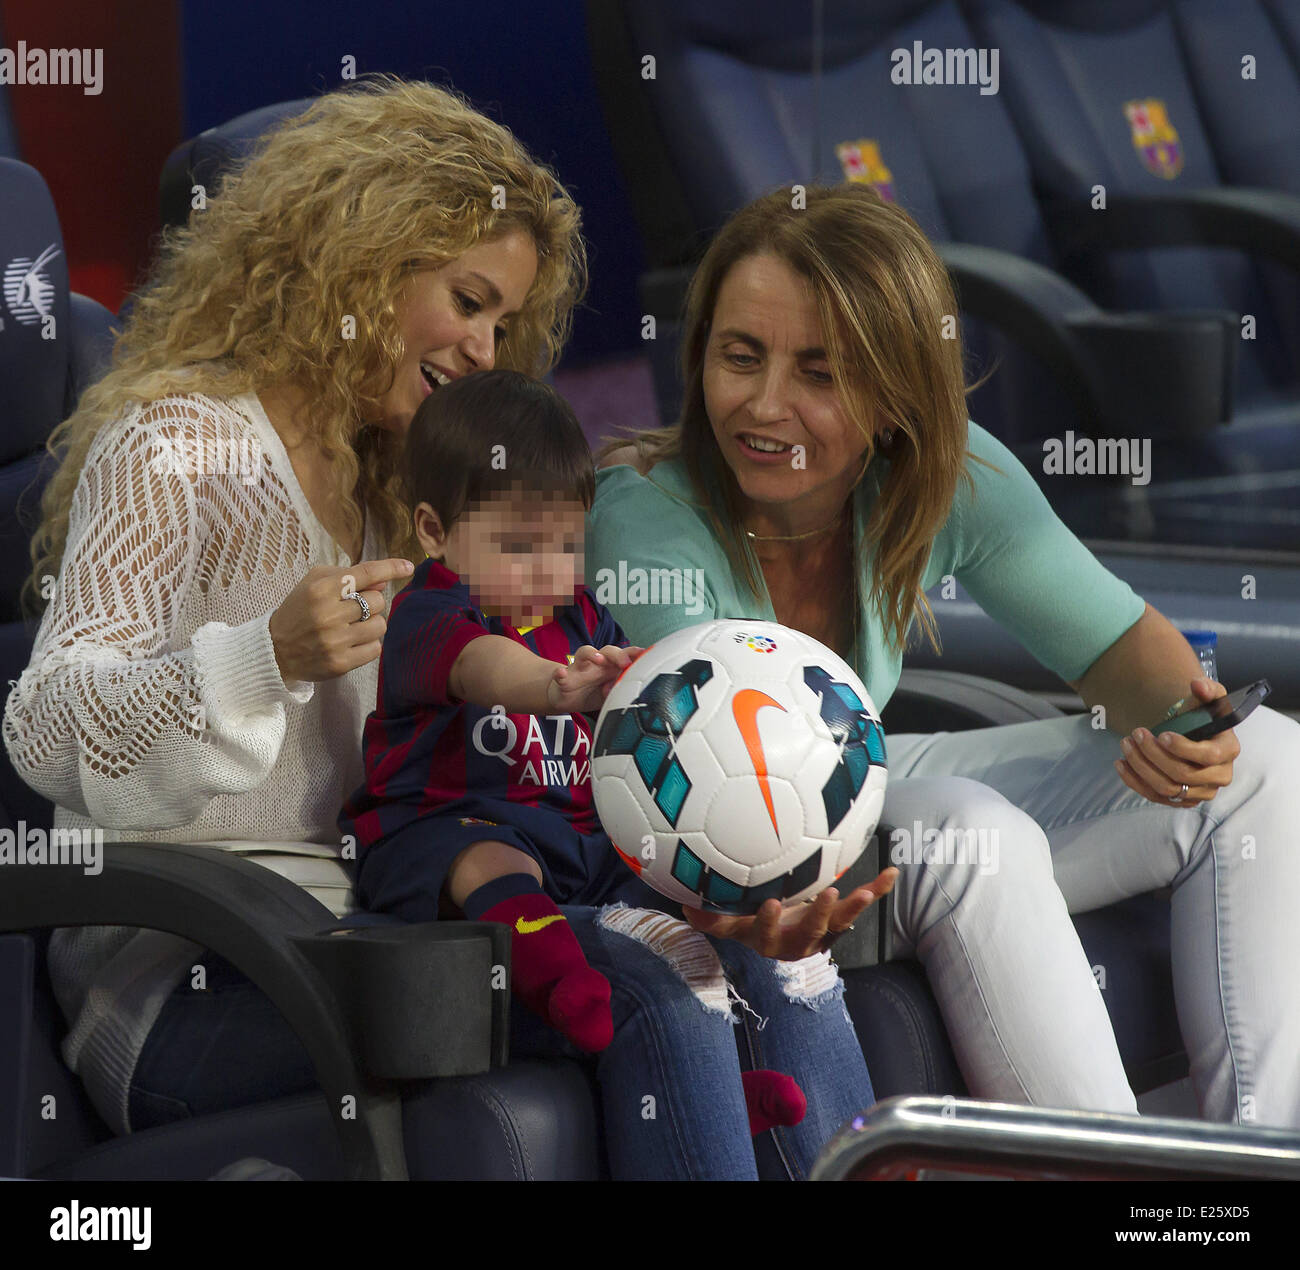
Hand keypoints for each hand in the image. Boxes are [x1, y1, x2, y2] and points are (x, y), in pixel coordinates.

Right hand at [268, 558, 413, 682]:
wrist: (274, 650)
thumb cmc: (299, 610)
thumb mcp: (315, 584)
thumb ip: (348, 576)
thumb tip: (384, 580)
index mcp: (320, 589)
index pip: (365, 573)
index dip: (390, 568)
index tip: (407, 566)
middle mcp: (328, 614)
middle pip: (377, 601)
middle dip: (369, 603)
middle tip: (351, 610)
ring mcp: (334, 640)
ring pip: (380, 625)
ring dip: (371, 624)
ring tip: (351, 626)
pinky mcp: (340, 663)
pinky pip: (375, 648)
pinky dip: (368, 644)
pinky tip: (351, 642)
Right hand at [546, 644, 644, 712]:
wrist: (566, 697)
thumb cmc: (592, 692)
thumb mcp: (611, 694)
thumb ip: (621, 691)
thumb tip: (634, 694)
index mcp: (611, 667)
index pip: (625, 655)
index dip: (635, 653)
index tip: (645, 655)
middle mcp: (596, 664)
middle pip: (608, 650)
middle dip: (618, 654)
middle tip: (625, 663)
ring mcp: (579, 668)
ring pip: (584, 653)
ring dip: (592, 654)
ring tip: (598, 659)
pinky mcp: (564, 679)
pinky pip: (561, 674)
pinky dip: (560, 673)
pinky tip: (561, 674)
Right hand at [683, 868, 898, 960]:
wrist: (779, 932)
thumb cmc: (748, 921)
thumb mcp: (728, 922)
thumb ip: (710, 918)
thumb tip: (686, 906)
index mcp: (769, 941)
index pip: (766, 934)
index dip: (769, 922)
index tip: (771, 903)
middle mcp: (798, 940)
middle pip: (811, 932)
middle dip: (820, 915)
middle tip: (829, 896)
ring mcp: (822, 930)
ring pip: (839, 922)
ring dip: (854, 907)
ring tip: (865, 891)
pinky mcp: (840, 918)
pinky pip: (860, 903)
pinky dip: (876, 889)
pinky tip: (891, 874)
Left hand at [1113, 677, 1238, 806]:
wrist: (1195, 735)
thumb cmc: (1203, 716)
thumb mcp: (1210, 698)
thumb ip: (1207, 689)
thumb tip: (1197, 685)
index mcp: (1228, 751)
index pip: (1208, 756)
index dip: (1182, 748)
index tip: (1161, 735)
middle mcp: (1219, 776)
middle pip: (1183, 774)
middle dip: (1154, 754)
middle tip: (1136, 734)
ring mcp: (1200, 792)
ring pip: (1166, 788)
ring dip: (1141, 767)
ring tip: (1125, 745)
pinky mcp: (1182, 800)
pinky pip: (1155, 797)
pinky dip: (1134, 781)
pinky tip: (1121, 763)